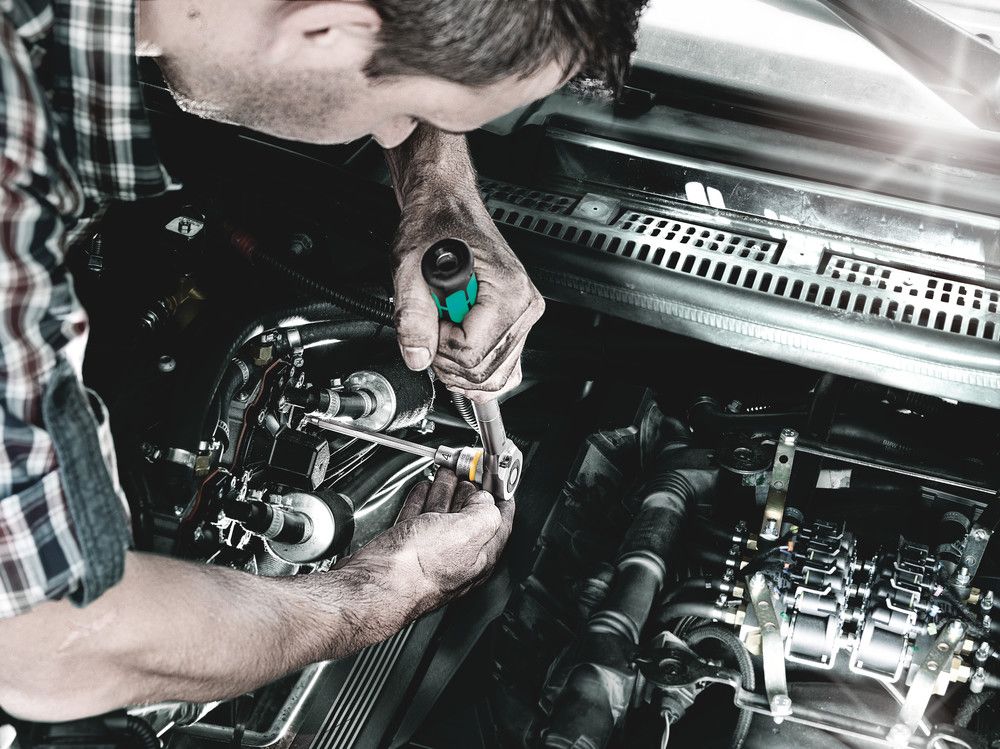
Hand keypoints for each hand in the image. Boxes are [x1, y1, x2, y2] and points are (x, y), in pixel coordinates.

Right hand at [349, 469, 513, 616]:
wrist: (374, 586)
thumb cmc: (417, 570)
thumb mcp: (466, 533)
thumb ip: (483, 513)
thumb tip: (485, 500)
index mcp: (478, 557)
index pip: (498, 525)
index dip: (500, 500)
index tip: (498, 481)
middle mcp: (456, 559)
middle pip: (469, 518)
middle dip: (470, 492)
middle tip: (470, 473)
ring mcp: (429, 554)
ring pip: (442, 516)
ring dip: (445, 491)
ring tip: (446, 473)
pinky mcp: (403, 550)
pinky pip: (417, 519)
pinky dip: (421, 501)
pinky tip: (421, 491)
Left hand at [391, 199, 544, 401]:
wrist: (448, 208)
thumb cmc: (436, 225)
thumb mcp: (410, 265)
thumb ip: (412, 314)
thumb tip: (418, 356)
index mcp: (508, 290)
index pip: (471, 353)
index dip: (439, 345)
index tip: (430, 318)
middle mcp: (524, 305)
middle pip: (484, 372)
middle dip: (447, 359)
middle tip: (434, 324)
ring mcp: (524, 317)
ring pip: (495, 377)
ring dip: (460, 367)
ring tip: (445, 331)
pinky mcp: (517, 324)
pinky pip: (505, 370)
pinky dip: (477, 373)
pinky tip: (459, 352)